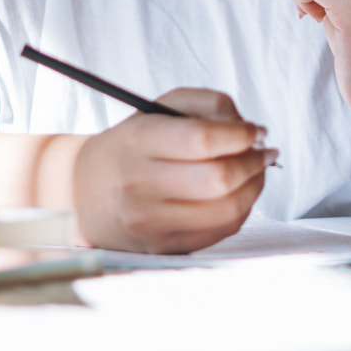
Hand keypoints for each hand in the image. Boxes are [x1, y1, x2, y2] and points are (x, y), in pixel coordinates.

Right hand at [70, 88, 270, 252]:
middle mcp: (139, 185)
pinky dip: (242, 208)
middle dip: (254, 161)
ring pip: (227, 209)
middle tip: (265, 150)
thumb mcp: (160, 108)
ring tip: (257, 170)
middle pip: (219, 178)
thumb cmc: (132, 146)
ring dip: (255, 186)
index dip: (240, 134)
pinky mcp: (165, 247)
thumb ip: (208, 104)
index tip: (256, 130)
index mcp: (137, 142)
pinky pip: (222, 230)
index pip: (201, 140)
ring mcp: (151, 223)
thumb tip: (249, 129)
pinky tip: (240, 192)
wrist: (85, 195)